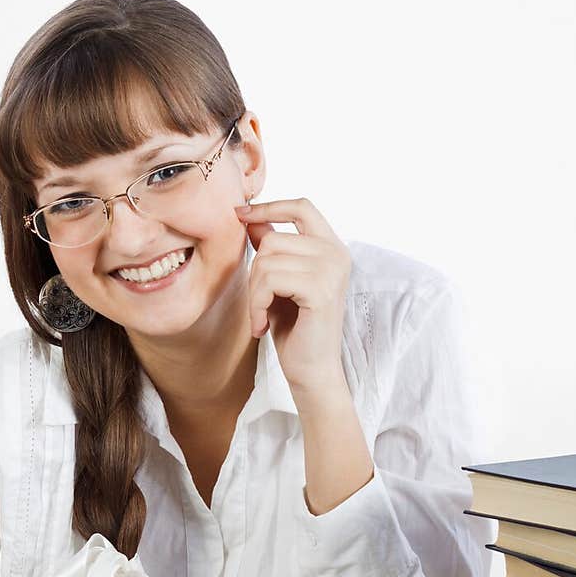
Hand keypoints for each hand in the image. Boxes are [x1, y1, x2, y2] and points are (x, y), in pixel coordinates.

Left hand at [235, 197, 351, 398]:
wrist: (311, 371)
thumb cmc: (294, 328)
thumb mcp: (278, 281)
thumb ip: (271, 248)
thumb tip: (248, 217)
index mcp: (331, 247)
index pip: (301, 207)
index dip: (269, 206)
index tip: (239, 214)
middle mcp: (336, 254)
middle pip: (273, 240)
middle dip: (254, 273)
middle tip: (257, 304)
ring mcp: (331, 270)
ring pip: (267, 260)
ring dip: (254, 294)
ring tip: (260, 316)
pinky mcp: (320, 290)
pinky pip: (270, 281)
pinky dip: (257, 305)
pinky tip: (263, 325)